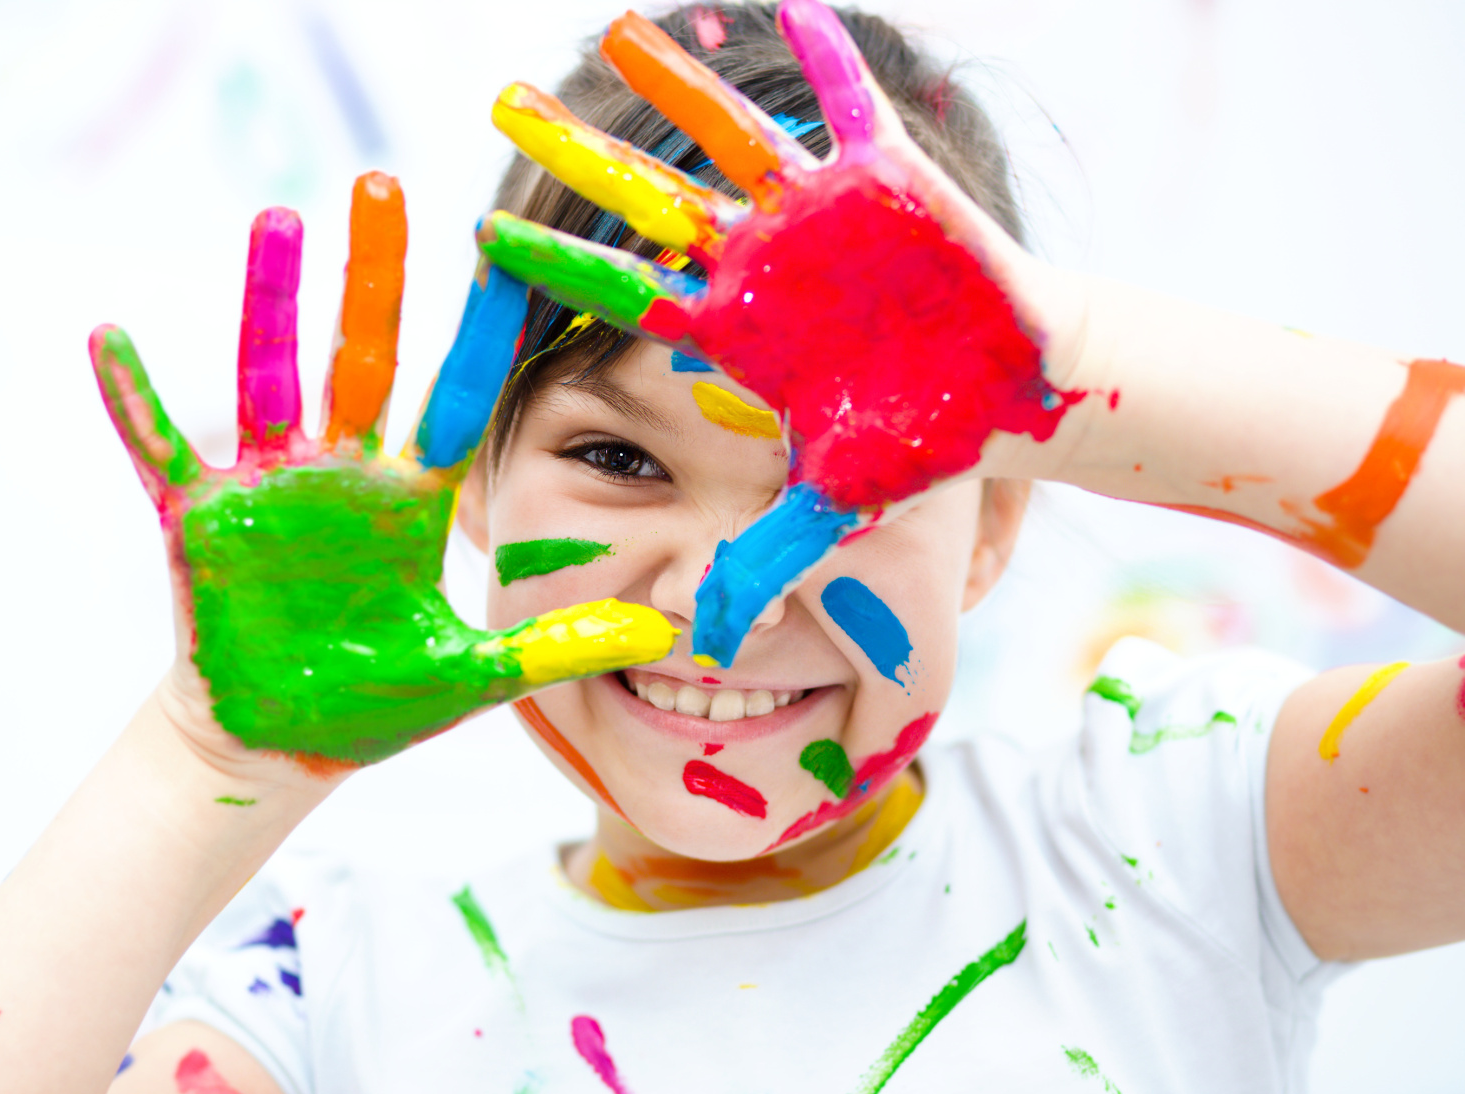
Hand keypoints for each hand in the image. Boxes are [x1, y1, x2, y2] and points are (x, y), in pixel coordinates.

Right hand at [90, 173, 674, 768]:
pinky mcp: (199, 522)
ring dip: (269, 304)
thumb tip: (667, 630)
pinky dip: (134, 399)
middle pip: (361, 359)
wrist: (281, 746)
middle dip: (373, 277)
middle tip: (383, 183)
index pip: (455, 402)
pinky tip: (111, 339)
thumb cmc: (374, 705)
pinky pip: (159, 449)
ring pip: (269, 378)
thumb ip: (559, 644)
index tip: (505, 255)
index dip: (480, 335)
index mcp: (408, 502)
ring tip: (280, 221)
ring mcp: (267, 492)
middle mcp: (341, 477)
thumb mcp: (474, 674)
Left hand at [477, 0, 1084, 663]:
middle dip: (577, 152)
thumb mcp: (834, 507)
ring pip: (729, 133)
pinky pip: (850, 103)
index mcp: (730, 329)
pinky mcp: (887, 175)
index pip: (621, 293)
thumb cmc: (914, 443)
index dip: (554, 268)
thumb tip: (702, 642)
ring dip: (677, 81)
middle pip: (647, 198)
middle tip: (498, 100)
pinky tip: (786, 1)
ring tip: (614, 27)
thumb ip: (764, 561)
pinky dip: (825, 56)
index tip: (480, 241)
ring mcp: (815, 211)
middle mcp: (757, 260)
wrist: (1002, 391)